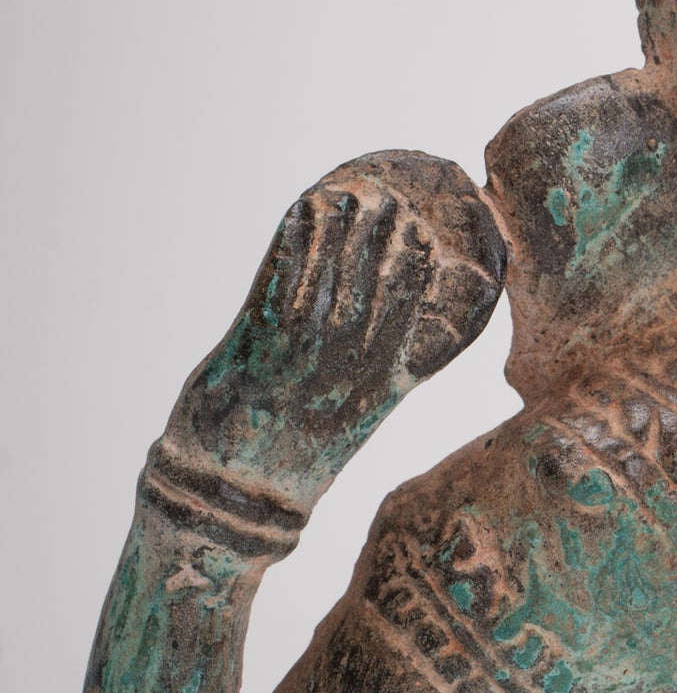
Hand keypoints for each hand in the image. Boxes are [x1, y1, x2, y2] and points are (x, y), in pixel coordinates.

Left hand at [165, 151, 504, 505]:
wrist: (233, 494)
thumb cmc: (297, 455)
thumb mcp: (353, 421)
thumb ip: (377, 376)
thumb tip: (404, 334)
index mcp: (372, 393)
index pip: (403, 323)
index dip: (416, 276)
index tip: (428, 237)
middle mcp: (340, 373)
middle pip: (368, 296)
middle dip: (381, 246)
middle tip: (392, 203)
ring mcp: (296, 361)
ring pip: (326, 285)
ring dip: (338, 237)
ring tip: (347, 198)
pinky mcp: (252, 351)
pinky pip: (278, 288)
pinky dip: (293, 248)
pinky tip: (300, 217)